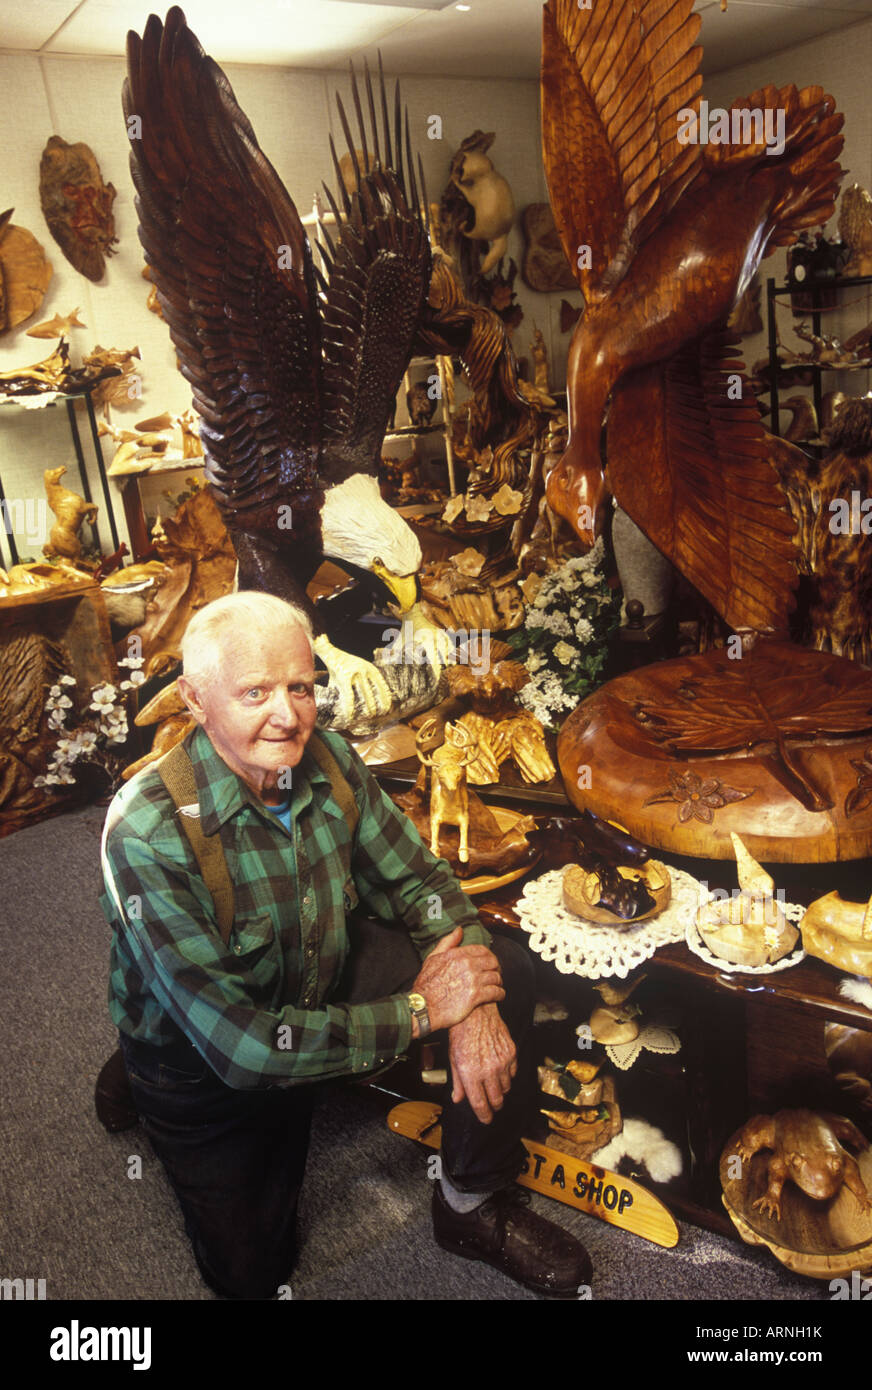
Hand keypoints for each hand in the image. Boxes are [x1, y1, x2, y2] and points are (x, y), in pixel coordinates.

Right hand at [411, 926, 503, 1032]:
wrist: (423, 1007)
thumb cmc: (426, 984)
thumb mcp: (433, 958)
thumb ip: (448, 942)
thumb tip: (459, 930)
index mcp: (458, 954)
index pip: (482, 950)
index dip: (488, 956)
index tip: (489, 962)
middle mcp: (468, 965)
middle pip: (493, 962)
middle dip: (496, 968)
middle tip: (495, 973)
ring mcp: (473, 980)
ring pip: (496, 977)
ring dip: (498, 982)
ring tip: (497, 985)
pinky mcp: (476, 996)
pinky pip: (496, 992)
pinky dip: (500, 994)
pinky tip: (498, 995)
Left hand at [448, 1002, 516, 1124]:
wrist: (477, 1013)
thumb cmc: (461, 1034)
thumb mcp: (453, 1059)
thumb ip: (457, 1082)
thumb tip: (458, 1099)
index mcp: (470, 1074)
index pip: (480, 1104)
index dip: (484, 1116)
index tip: (485, 1119)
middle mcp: (488, 1071)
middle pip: (496, 1100)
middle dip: (494, 1106)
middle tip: (491, 1105)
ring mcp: (502, 1062)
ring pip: (506, 1088)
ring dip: (500, 1090)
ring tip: (492, 1084)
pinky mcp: (511, 1053)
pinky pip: (513, 1073)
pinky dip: (507, 1075)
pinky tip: (499, 1069)